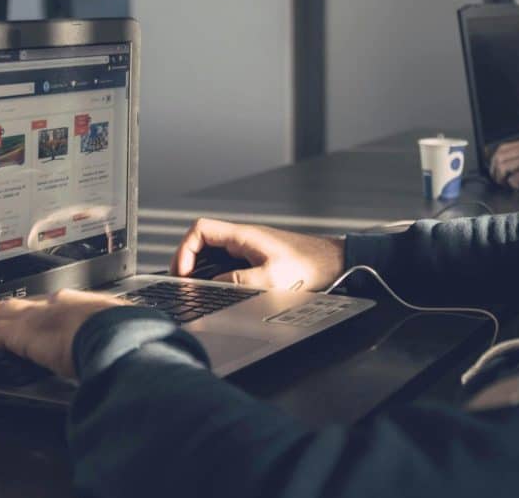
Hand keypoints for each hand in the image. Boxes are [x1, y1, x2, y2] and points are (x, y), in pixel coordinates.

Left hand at [0, 289, 126, 380]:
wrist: (120, 335)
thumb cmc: (128, 338)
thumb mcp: (118, 338)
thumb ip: (109, 343)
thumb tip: (115, 357)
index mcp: (78, 304)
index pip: (42, 307)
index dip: (25, 318)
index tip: (19, 331)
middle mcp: (53, 303)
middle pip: (11, 306)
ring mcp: (35, 314)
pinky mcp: (19, 332)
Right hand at [170, 218, 344, 290]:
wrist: (335, 264)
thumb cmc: (310, 266)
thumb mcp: (271, 279)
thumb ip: (239, 282)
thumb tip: (212, 286)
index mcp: (243, 235)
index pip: (200, 230)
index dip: (185, 250)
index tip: (183, 273)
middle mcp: (244, 238)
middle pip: (202, 241)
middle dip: (189, 262)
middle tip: (185, 284)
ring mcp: (249, 247)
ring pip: (213, 252)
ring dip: (202, 269)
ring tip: (197, 288)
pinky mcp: (257, 257)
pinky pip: (227, 262)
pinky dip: (217, 274)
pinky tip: (220, 288)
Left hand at [489, 138, 518, 188]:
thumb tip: (509, 161)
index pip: (502, 147)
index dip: (495, 160)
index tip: (495, 170)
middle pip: (499, 157)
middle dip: (495, 171)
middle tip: (498, 180)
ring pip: (502, 168)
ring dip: (501, 179)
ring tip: (507, 185)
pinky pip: (512, 180)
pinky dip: (514, 186)